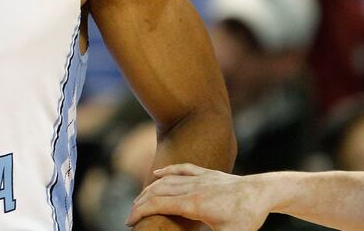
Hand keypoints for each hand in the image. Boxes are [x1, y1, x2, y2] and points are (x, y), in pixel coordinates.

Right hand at [127, 165, 270, 230]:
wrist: (263, 192)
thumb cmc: (248, 217)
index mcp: (193, 203)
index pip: (158, 205)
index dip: (140, 212)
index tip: (129, 222)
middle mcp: (191, 188)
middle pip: (156, 191)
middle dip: (140, 203)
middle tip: (131, 215)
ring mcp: (198, 178)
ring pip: (166, 181)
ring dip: (149, 190)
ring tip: (139, 200)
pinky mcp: (206, 173)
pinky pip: (180, 169)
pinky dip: (166, 172)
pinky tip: (157, 174)